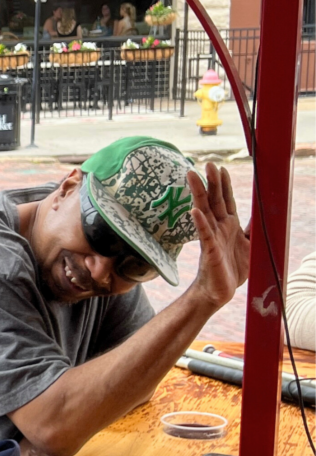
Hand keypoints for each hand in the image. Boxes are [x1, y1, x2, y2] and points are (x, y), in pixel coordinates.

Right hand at [186, 162, 250, 308]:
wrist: (220, 291)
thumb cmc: (232, 269)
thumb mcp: (250, 245)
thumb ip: (252, 228)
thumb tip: (262, 215)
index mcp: (229, 225)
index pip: (226, 200)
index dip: (223, 184)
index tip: (220, 168)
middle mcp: (219, 228)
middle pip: (214, 200)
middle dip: (211, 181)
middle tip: (207, 164)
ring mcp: (212, 237)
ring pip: (204, 211)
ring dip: (199, 193)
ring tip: (192, 176)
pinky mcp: (209, 250)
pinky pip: (204, 234)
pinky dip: (199, 222)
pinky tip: (194, 211)